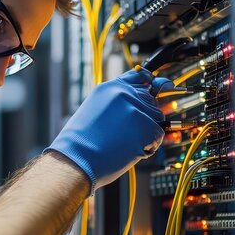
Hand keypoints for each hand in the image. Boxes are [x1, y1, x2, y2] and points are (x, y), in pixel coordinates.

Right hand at [46, 68, 165, 195]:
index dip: (148, 84)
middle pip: (151, 100)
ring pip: (157, 118)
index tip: (151, 89)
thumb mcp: (95, 110)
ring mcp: (135, 109)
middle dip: (145, 116)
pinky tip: (128, 149)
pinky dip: (148, 145)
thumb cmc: (82, 142)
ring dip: (146, 131)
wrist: (76, 160)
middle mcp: (124, 93)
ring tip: (123, 140)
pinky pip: (158, 134)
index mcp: (110, 88)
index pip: (140, 75)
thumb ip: (118, 101)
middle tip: (124, 131)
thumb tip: (144, 96)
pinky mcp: (146, 126)